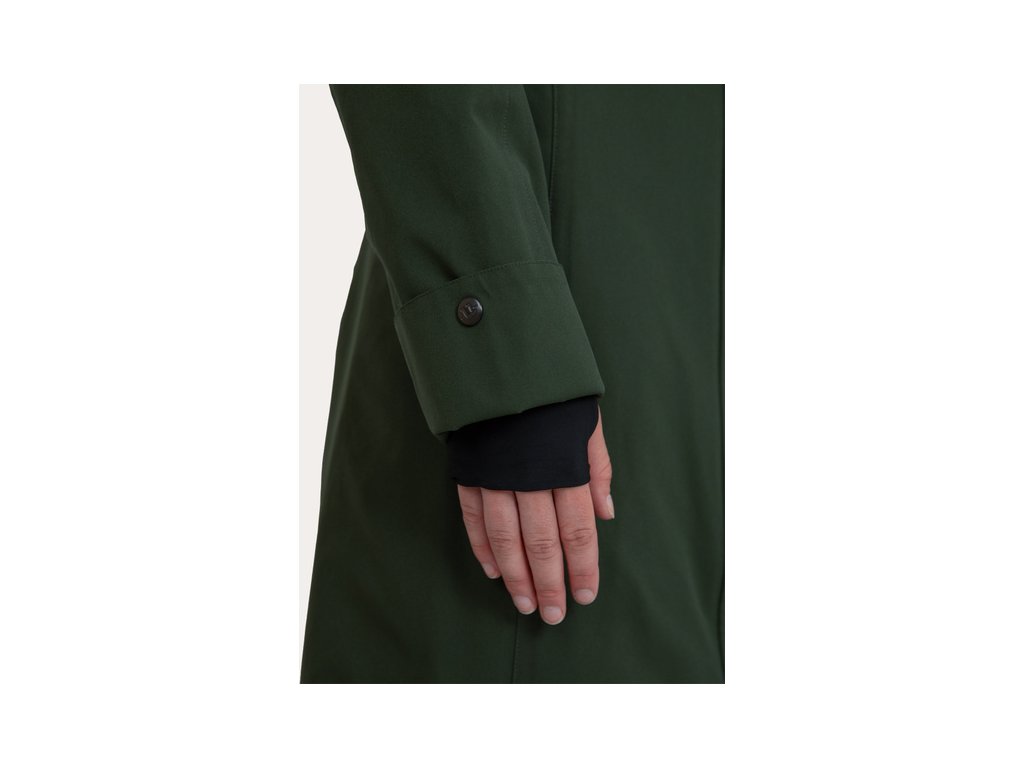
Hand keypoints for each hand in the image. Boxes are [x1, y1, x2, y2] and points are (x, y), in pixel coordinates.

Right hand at [457, 407, 613, 624]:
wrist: (500, 357)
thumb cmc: (552, 392)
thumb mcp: (587, 420)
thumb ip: (597, 468)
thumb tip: (607, 514)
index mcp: (564, 465)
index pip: (577, 528)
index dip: (582, 566)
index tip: (585, 596)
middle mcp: (529, 476)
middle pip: (541, 541)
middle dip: (549, 582)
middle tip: (553, 616)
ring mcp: (495, 475)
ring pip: (505, 537)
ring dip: (515, 575)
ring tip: (524, 603)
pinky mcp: (469, 469)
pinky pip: (473, 517)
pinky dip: (483, 546)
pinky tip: (492, 571)